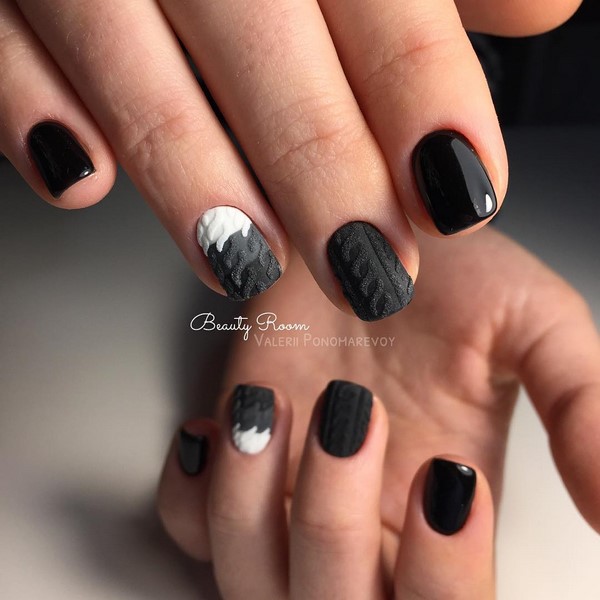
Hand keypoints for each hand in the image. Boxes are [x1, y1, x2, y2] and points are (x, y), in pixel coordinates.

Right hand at [0, 0, 581, 318]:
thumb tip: (544, 8)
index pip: (386, 6)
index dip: (426, 106)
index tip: (461, 196)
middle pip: (269, 54)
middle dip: (324, 174)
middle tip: (371, 269)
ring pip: (135, 67)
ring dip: (195, 180)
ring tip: (247, 265)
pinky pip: (3, 49)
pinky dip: (33, 116)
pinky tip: (84, 184)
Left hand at [157, 227, 599, 596]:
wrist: (359, 226)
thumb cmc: (440, 270)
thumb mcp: (532, 323)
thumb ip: (584, 408)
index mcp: (445, 509)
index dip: (446, 578)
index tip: (447, 473)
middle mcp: (364, 516)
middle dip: (332, 530)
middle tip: (351, 413)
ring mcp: (288, 492)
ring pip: (253, 585)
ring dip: (251, 506)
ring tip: (270, 405)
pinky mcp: (234, 455)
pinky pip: (188, 526)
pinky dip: (192, 494)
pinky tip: (219, 427)